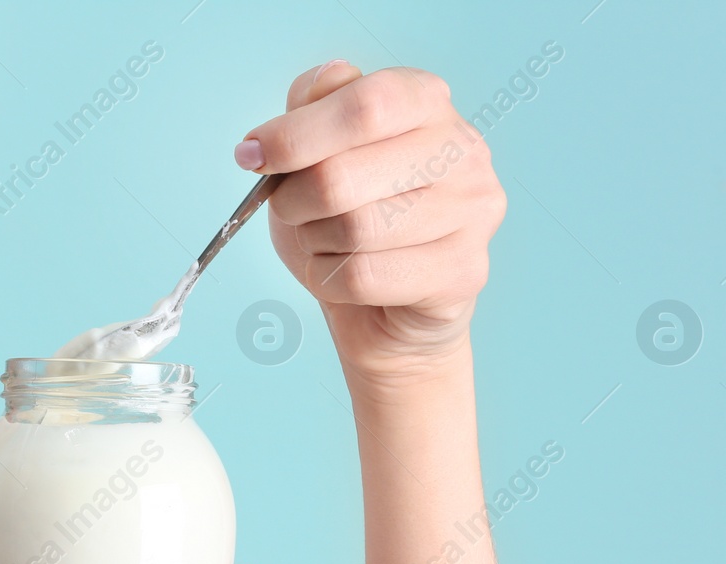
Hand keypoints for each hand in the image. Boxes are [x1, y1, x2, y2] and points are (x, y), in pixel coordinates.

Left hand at [238, 62, 506, 389]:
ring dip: (315, 241)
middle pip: (343, 174)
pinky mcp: (464, 271)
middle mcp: (462, 150)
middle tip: (289, 209)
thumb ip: (312, 107)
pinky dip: (329, 280)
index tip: (252, 156)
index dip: (297, 134)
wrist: (386, 309)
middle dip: (294, 200)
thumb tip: (312, 91)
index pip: (365, 104)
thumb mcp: (317, 152)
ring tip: (324, 241)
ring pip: (353, 229)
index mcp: (427, 101)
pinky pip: (364, 276)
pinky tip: (341, 274)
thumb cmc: (348, 219)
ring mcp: (473, 211)